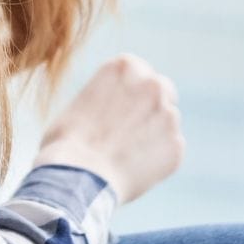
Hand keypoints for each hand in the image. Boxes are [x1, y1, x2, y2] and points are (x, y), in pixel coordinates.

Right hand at [34, 53, 183, 204]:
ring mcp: (168, 116)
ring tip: (125, 155)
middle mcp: (151, 85)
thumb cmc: (67, 142)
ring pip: (168, 121)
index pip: (138, 70)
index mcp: (124, 67)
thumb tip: (112, 110)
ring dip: (154, 133)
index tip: (121, 106)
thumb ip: (105, 98)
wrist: (78, 177)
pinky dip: (158, 159)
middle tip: (133, 128)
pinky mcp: (176, 146)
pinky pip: (170, 149)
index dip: (130, 90)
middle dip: (152, 105)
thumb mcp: (81, 104)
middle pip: (163, 89)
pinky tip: (132, 169)